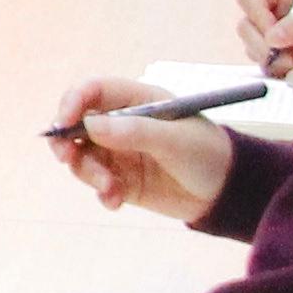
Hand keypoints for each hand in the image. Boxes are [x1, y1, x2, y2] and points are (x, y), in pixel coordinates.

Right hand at [46, 77, 236, 225]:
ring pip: (82, 156)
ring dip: (89, 174)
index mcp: (137, 100)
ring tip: (111, 189)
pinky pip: (96, 183)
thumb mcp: (175, 141)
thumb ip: (134, 131)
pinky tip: (116, 201)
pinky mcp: (121, 179)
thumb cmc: (209, 154)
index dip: (72, 102)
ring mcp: (119, 151)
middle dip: (67, 142)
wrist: (229, 194)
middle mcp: (122, 122)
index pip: (93, 91)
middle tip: (67, 160)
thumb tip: (89, 125)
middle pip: (76, 124)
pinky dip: (101, 193)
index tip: (63, 125)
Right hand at [231, 0, 292, 79]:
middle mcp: (275, 16)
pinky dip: (279, 71)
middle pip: (245, 27)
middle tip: (282, 57)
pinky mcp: (281, 60)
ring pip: (253, 50)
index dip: (255, 14)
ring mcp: (276, 40)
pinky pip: (266, 67)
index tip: (273, 33)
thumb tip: (273, 38)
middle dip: (261, 44)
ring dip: (272, 59)